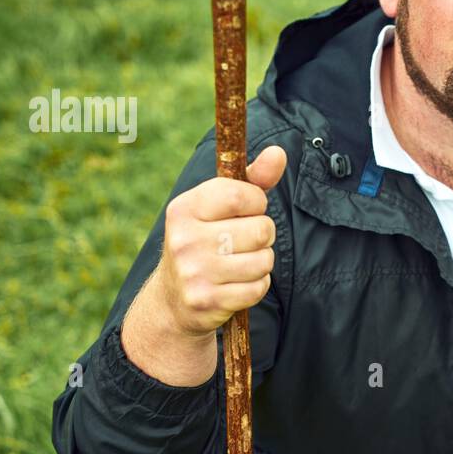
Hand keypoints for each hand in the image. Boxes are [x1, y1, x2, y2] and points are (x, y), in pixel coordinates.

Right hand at [157, 144, 286, 336]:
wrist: (174, 299)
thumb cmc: (205, 241)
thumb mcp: (219, 207)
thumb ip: (252, 180)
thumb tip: (278, 153)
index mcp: (184, 208)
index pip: (241, 195)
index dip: (257, 203)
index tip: (247, 210)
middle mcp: (184, 239)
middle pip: (261, 229)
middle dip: (263, 235)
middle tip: (244, 241)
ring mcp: (195, 272)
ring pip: (264, 260)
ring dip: (262, 262)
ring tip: (241, 263)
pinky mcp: (207, 301)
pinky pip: (258, 288)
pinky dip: (257, 286)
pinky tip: (238, 284)